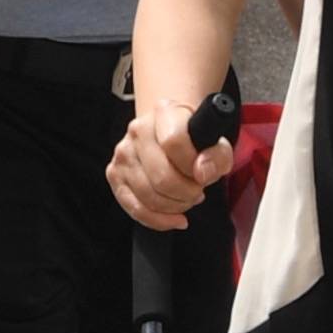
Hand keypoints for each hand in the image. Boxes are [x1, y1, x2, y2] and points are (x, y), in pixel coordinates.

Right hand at [109, 101, 237, 231]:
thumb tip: (201, 173)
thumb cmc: (193, 140)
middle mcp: (137, 130)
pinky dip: (159, 220)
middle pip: (161, 176)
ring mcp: (123, 152)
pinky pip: (135, 208)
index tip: (203, 174)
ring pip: (149, 196)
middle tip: (198, 191)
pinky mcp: (114, 174)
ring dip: (175, 206)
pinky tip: (176, 218)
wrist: (168, 133)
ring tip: (187, 199)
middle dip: (187, 193)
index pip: (175, 142)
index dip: (193, 166)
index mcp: (164, 112)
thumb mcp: (216, 143)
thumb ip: (218, 156)